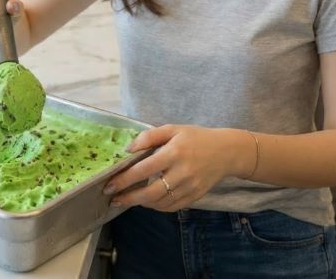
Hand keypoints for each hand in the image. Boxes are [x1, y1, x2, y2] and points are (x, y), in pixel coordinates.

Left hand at [102, 125, 248, 211]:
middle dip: (129, 198)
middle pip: (151, 193)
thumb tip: (129, 149)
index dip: (124, 179)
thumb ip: (150, 136)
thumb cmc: (195, 138)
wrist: (226, 152)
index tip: (109, 185)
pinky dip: (157, 207)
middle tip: (113, 200)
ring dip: (141, 203)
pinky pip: (172, 207)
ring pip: (161, 203)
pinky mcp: (196, 196)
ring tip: (127, 199)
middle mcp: (182, 172)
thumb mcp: (173, 129)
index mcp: (174, 153)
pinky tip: (147, 201)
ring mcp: (190, 187)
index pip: (144, 169)